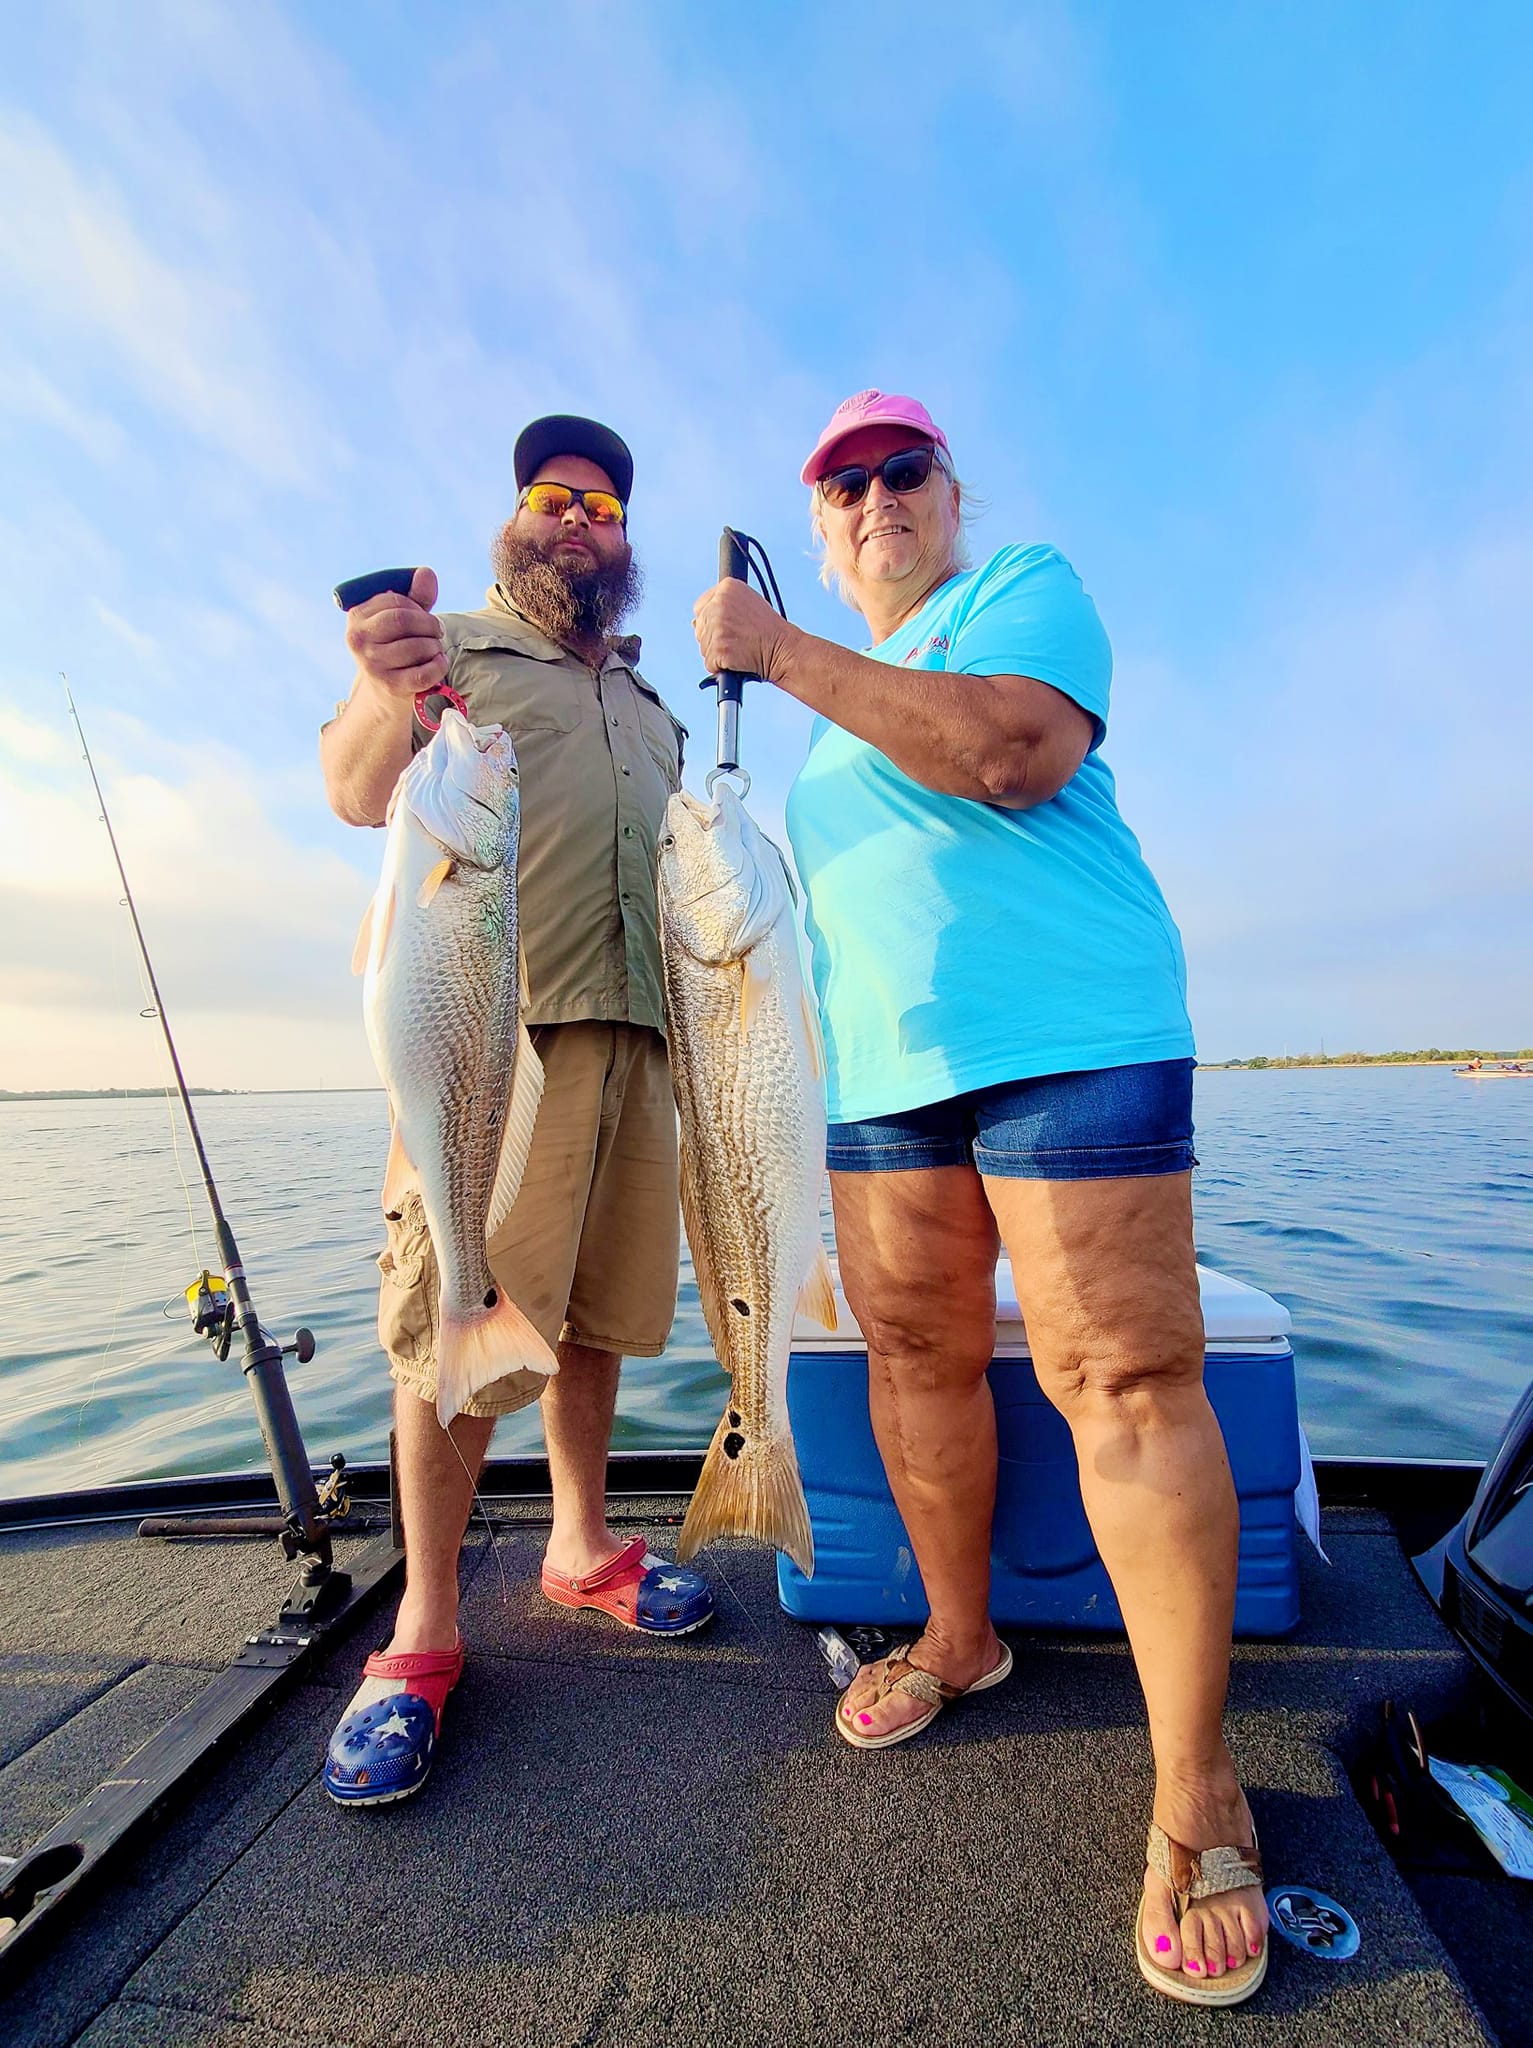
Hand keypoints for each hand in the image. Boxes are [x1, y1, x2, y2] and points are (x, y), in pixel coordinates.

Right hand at [345, 566, 445, 699]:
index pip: (395, 601)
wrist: (384, 692)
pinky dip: (439, 665)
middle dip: (429, 624)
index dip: (418, 606)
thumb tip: (426, 572)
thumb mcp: (400, 619)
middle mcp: (359, 640)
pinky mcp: (390, 686)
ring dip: (435, 646)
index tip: (425, 616)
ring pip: (417, 646)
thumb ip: (414, 596)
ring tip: (435, 649)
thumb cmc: (394, 647)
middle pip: (404, 620)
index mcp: (356, 617)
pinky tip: (439, 662)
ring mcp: (372, 665)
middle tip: (437, 631)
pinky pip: (424, 672)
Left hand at [692, 578, 797, 683]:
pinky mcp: (719, 648)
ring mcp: (718, 626)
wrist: (782, 649)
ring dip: (718, 654)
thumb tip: (695, 624)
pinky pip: (710, 663)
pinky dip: (721, 667)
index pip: (700, 607)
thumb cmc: (768, 630)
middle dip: (714, 639)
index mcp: (727, 587)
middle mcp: (720, 603)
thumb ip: (723, 606)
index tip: (727, 628)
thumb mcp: (747, 605)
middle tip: (737, 640)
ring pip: (704, 647)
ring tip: (740, 649)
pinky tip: (738, 659)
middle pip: (700, 628)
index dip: (711, 622)